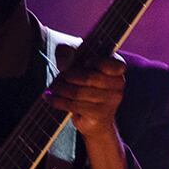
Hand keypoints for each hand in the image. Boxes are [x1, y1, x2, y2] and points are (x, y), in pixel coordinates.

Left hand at [45, 54, 128, 168]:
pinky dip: (57, 100)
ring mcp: (111, 102)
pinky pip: (74, 105)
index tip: (85, 63)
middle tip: (60, 77)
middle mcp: (119, 85)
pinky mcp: (100, 115)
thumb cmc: (82, 81)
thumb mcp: (74, 59)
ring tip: (53, 88)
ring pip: (78, 92)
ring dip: (60, 88)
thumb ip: (67, 51)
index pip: (113, 64)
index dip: (95, 62)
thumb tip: (64, 66)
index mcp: (117, 68)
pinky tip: (50, 98)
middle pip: (88, 77)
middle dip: (68, 76)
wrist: (92, 117)